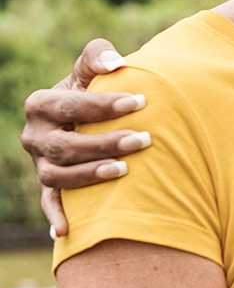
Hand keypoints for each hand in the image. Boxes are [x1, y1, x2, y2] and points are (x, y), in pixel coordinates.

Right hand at [19, 39, 148, 236]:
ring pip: (57, 176)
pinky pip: (48, 204)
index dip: (104, 105)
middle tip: (143, 139)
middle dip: (104, 143)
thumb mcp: (91, 69)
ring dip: (89, 175)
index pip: (69, 105)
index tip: (140, 101)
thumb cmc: (94, 88)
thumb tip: (116, 63)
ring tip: (124, 169)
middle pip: (64, 145)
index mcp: (40, 104)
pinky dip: (55, 217)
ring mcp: (40, 164)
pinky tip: (66, 231)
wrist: (88, 117)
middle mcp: (35, 136)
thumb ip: (99, 56)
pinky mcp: (49, 186)